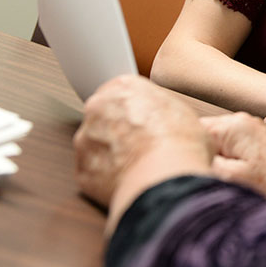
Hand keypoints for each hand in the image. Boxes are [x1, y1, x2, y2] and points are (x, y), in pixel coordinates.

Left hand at [74, 76, 212, 228]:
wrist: (164, 177)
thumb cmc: (179, 143)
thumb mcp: (185, 114)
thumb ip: (164, 112)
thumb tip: (170, 125)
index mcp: (124, 87)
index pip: (123, 92)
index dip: (137, 109)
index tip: (147, 121)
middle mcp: (98, 108)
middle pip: (105, 116)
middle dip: (119, 130)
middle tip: (144, 144)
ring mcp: (86, 139)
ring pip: (96, 144)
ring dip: (112, 154)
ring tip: (139, 165)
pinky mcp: (80, 168)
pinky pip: (93, 171)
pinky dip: (107, 176)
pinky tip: (129, 179)